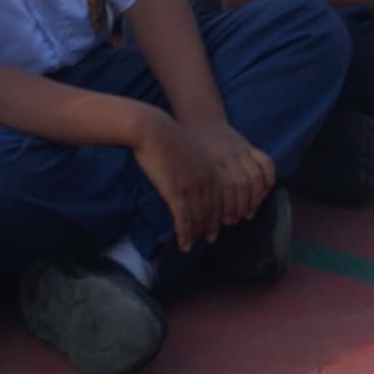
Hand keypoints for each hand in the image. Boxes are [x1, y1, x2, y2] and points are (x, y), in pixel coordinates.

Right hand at [131, 110, 276, 250]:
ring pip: (199, 219)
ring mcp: (193, 188)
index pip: (220, 199)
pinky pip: (184, 220)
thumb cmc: (166, 138)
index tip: (217, 224)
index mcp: (212, 169)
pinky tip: (184, 244)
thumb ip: (194, 166)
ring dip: (196, 234)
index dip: (219, 215)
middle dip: (210, 227)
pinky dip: (185, 234)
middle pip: (212, 211)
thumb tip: (190, 178)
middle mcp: (207, 181)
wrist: (153, 129)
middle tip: (209, 239)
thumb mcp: (189, 151)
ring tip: (192, 244)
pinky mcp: (177, 193)